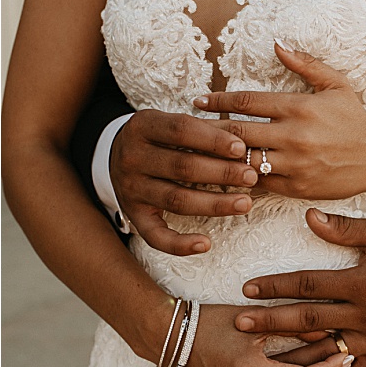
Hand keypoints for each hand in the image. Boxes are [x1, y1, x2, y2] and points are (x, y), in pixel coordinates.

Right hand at [110, 109, 256, 254]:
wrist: (113, 154)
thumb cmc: (158, 137)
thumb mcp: (170, 122)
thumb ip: (201, 129)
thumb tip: (242, 146)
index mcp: (142, 127)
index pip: (180, 130)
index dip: (213, 140)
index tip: (241, 148)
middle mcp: (133, 158)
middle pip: (182, 167)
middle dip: (222, 173)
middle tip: (252, 176)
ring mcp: (131, 188)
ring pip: (176, 200)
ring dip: (214, 204)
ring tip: (245, 204)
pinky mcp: (134, 214)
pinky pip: (154, 235)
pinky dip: (179, 244)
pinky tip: (205, 244)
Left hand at [195, 42, 365, 199]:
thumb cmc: (355, 118)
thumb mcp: (335, 85)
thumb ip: (305, 64)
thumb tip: (276, 44)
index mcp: (299, 107)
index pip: (246, 102)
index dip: (217, 101)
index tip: (198, 102)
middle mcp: (294, 136)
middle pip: (237, 133)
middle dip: (207, 131)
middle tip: (185, 130)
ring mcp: (295, 164)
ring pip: (244, 161)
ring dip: (218, 159)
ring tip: (195, 155)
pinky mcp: (299, 187)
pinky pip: (260, 185)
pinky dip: (240, 180)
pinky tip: (224, 177)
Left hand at [233, 209, 365, 366]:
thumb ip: (346, 229)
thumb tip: (308, 218)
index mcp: (363, 283)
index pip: (310, 285)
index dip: (276, 286)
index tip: (247, 289)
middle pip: (309, 321)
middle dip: (270, 321)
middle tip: (239, 323)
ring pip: (327, 354)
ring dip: (292, 358)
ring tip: (260, 364)